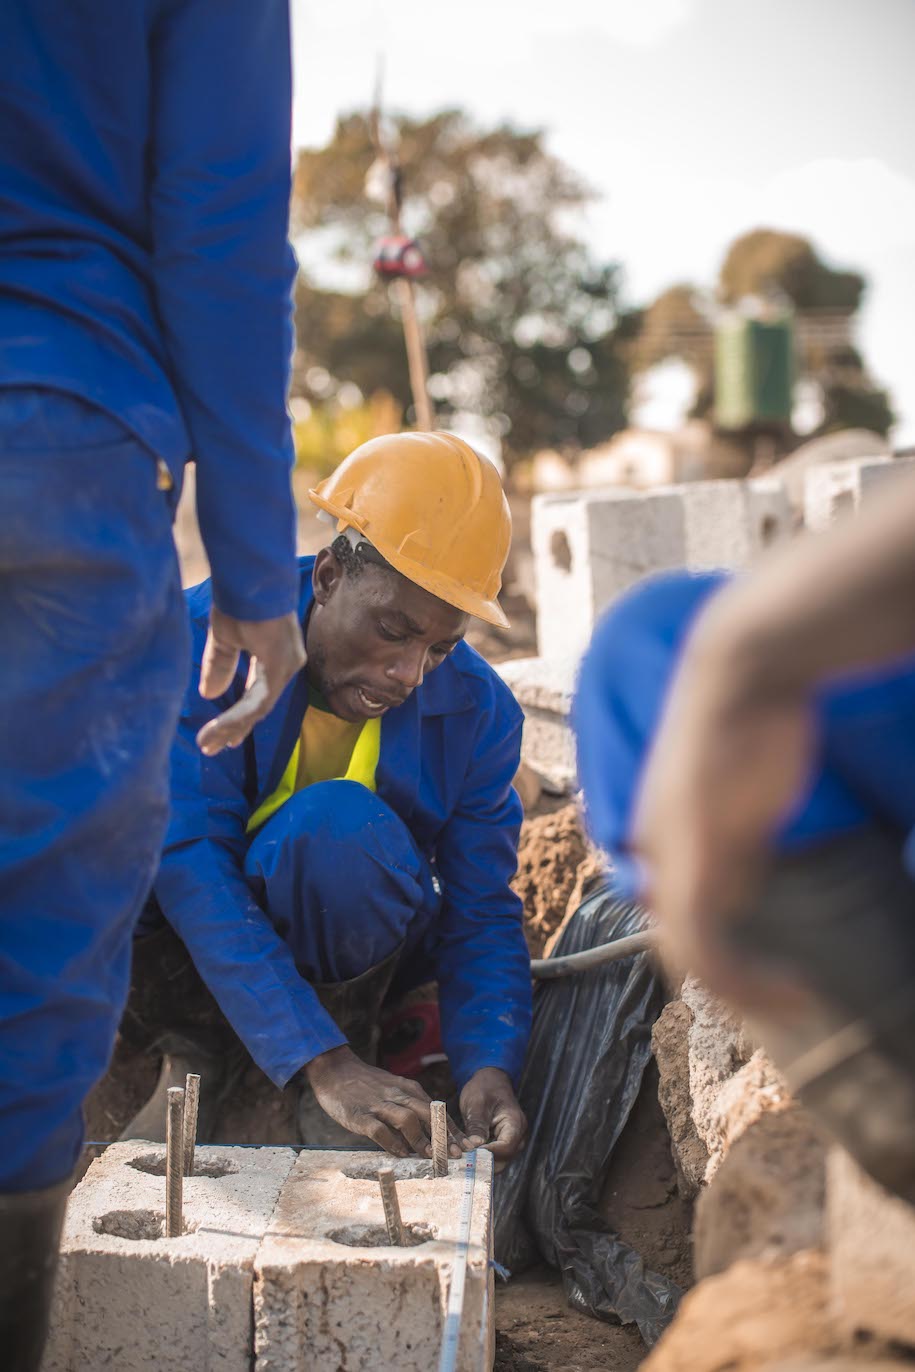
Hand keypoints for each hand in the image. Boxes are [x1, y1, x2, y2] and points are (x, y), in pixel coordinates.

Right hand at [195, 607, 304, 754]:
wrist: (250, 577)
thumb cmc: (240, 600)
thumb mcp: (225, 638)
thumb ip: (220, 665)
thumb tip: (210, 694)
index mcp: (278, 657)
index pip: (260, 695)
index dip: (240, 716)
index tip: (223, 735)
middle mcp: (288, 664)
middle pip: (261, 707)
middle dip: (235, 729)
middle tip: (214, 747)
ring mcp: (287, 665)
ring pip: (259, 708)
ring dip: (232, 727)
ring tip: (210, 743)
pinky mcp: (280, 664)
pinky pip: (258, 700)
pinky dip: (236, 716)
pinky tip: (219, 728)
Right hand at [306, 1046, 466, 1157]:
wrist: (335, 1070)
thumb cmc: (366, 1084)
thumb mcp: (393, 1088)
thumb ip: (409, 1105)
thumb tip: (429, 1131)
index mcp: (407, 1088)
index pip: (436, 1109)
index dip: (451, 1128)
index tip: (464, 1145)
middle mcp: (396, 1094)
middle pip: (427, 1113)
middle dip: (443, 1135)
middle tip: (455, 1154)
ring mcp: (378, 1104)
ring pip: (407, 1120)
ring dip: (420, 1139)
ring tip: (428, 1156)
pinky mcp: (360, 1114)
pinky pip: (379, 1130)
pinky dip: (391, 1142)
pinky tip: (399, 1153)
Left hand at [459, 1067, 526, 1165]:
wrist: (490, 1082)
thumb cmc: (484, 1088)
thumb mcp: (477, 1103)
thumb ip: (477, 1125)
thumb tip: (474, 1147)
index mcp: (515, 1123)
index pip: (506, 1147)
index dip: (487, 1154)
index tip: (468, 1156)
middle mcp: (517, 1136)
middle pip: (503, 1160)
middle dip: (481, 1163)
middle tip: (459, 1162)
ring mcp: (511, 1142)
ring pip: (497, 1162)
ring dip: (479, 1163)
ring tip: (460, 1159)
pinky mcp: (501, 1145)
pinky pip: (492, 1158)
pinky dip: (479, 1159)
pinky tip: (464, 1157)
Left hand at [632, 623, 812, 1009]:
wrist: (741, 670)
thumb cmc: (748, 720)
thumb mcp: (738, 796)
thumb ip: (733, 848)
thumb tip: (738, 893)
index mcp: (655, 839)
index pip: (674, 918)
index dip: (716, 957)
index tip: (772, 976)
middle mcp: (652, 853)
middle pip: (677, 947)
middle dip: (732, 986)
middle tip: (787, 1001)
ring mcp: (670, 855)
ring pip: (690, 955)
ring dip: (745, 991)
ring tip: (795, 1000)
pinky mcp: (695, 855)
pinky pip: (708, 944)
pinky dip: (745, 978)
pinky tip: (794, 984)